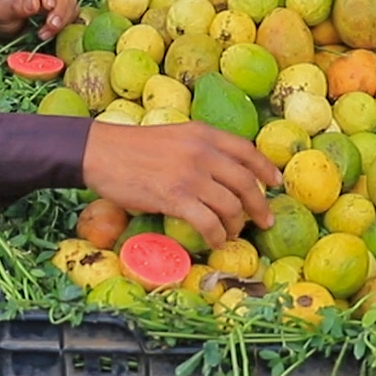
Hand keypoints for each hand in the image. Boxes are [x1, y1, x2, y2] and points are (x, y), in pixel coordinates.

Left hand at [0, 0, 77, 42]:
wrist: (5, 28)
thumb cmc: (2, 16)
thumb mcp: (3, 12)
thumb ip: (17, 7)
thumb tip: (35, 3)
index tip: (48, 6)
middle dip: (59, 7)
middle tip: (51, 25)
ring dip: (63, 17)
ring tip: (47, 32)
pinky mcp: (64, 4)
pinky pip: (73, 11)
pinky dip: (66, 22)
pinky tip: (53, 32)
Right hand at [81, 122, 280, 249]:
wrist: (100, 152)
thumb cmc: (132, 147)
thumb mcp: (174, 136)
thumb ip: (199, 148)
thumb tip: (222, 173)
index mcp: (203, 133)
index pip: (247, 150)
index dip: (265, 168)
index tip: (275, 182)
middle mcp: (202, 152)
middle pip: (246, 182)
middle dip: (260, 205)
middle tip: (265, 221)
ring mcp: (190, 176)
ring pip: (231, 206)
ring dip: (236, 225)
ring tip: (232, 234)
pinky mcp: (175, 198)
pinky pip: (208, 222)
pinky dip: (216, 236)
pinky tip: (215, 242)